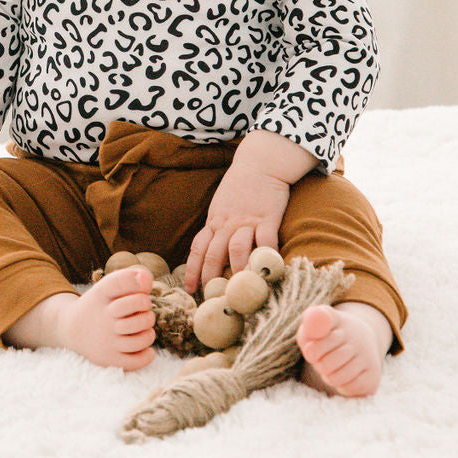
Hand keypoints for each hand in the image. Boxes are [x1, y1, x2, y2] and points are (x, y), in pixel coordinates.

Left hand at [184, 161, 290, 294]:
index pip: (198, 248)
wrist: (260, 162)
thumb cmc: (241, 185)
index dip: (192, 270)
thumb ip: (218, 226)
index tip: (190, 288)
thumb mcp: (221, 205)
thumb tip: (213, 252)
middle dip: (210, 277)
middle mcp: (227, 223)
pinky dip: (267, 257)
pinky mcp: (268, 217)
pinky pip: (267, 241)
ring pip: (236, 249)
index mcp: (214, 220)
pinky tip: (268, 271)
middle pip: (213, 253)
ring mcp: (247, 220)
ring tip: (238, 287)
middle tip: (212, 295)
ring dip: (236, 269)